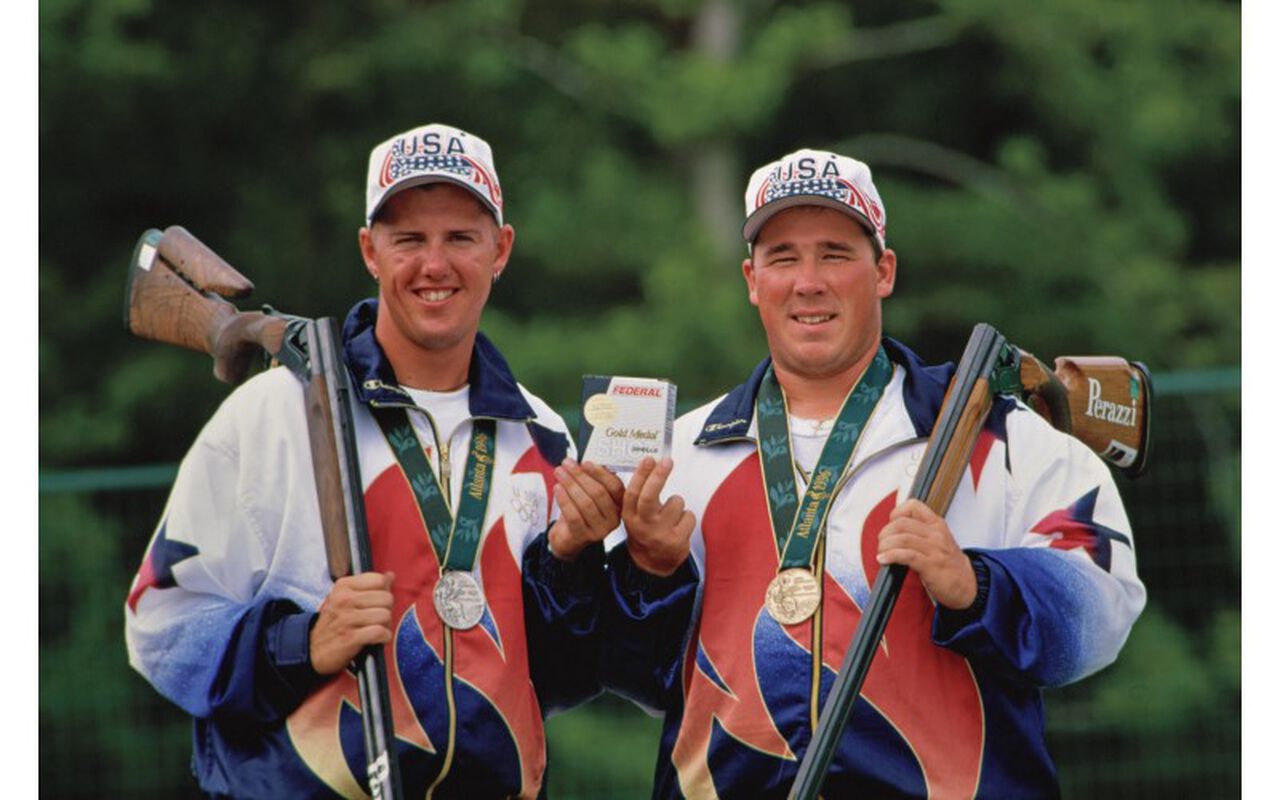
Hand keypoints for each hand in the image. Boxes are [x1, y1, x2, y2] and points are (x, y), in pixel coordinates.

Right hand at [309, 571, 395, 674]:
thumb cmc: (334, 622)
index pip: (379, 580)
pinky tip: (376, 638)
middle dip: (386, 610)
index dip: (383, 592)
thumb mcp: (346, 598)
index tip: (376, 602)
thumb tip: (390, 576)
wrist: (313, 649)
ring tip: (375, 628)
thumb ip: (369, 586)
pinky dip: (383, 637)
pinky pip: (380, 632)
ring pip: (385, 615)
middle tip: (376, 618)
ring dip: (385, 625)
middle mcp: (344, 600)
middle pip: (386, 598)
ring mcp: (346, 618)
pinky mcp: (350, 638)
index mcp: (343, 586)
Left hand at [549, 458, 624, 558]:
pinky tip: (557, 488)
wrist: (569, 536)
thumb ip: (592, 478)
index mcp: (619, 504)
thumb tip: (585, 462)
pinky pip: (573, 515)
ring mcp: (600, 530)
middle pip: (599, 493)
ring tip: (559, 473)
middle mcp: (614, 518)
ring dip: (570, 484)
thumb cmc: (580, 510)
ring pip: (586, 503)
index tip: (585, 462)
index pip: (615, 486)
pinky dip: (564, 499)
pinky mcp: (584, 536)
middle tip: (566, 464)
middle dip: (580, 476)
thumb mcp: (589, 492)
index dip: (600, 473)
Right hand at [622, 457, 694, 576]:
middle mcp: (643, 525)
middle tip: (667, 461)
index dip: (641, 475)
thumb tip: (648, 464)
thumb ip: (637, 495)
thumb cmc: (645, 532)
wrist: (651, 564)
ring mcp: (660, 534)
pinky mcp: (677, 542)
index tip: (649, 459)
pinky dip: (687, 517)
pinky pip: (689, 516)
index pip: (632, 493)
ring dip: (677, 504)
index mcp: (630, 516)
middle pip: (650, 496)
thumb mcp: (633, 515)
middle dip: (659, 476)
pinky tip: (679, 526)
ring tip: (671, 514)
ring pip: (676, 502)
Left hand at [876, 499, 976, 609]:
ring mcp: (934, 549)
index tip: (890, 523)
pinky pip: (906, 555)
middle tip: (882, 543)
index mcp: (937, 524)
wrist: (968, 585)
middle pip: (901, 524)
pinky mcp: (931, 565)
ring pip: (902, 538)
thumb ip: (920, 532)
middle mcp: (936, 534)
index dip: (897, 512)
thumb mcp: (938, 540)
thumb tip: (892, 530)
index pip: (914, 506)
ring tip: (881, 552)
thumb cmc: (949, 564)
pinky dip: (890, 556)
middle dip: (886, 533)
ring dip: (885, 545)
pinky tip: (883, 559)